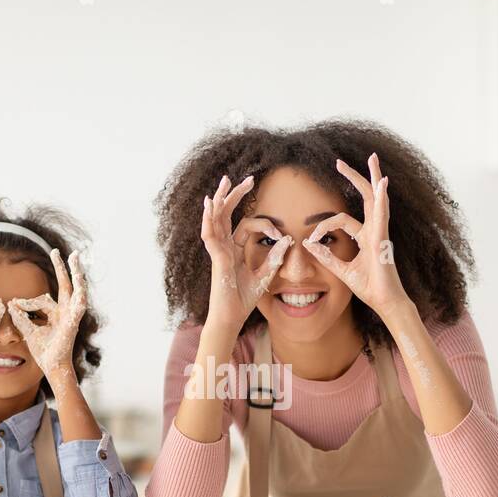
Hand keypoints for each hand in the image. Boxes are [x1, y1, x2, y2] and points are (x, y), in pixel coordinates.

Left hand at [8, 248, 86, 388]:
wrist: (52, 367)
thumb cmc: (43, 352)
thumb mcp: (28, 330)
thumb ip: (21, 317)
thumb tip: (10, 304)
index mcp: (57, 313)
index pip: (44, 297)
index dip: (26, 301)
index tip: (14, 302)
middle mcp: (66, 312)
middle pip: (66, 285)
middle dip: (63, 268)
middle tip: (59, 250)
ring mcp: (71, 317)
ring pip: (76, 291)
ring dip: (76, 275)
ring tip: (75, 260)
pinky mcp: (73, 324)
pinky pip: (79, 308)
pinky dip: (80, 296)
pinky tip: (81, 286)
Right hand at [200, 174, 292, 335]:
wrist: (232, 318)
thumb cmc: (243, 300)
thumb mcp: (265, 276)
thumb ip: (275, 258)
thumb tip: (288, 239)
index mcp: (235, 250)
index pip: (247, 226)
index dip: (265, 224)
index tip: (279, 233)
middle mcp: (224, 248)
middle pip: (227, 215)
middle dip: (235, 196)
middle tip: (247, 179)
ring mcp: (219, 252)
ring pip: (216, 220)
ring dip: (219, 200)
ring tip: (224, 182)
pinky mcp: (217, 260)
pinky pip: (211, 236)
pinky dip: (208, 220)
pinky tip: (209, 205)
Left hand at [301, 153, 411, 318]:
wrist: (384, 301)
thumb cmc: (369, 287)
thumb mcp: (341, 270)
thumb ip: (326, 257)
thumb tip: (308, 244)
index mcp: (365, 236)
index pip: (341, 220)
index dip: (323, 226)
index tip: (311, 239)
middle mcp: (374, 230)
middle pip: (365, 197)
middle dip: (354, 177)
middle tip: (340, 162)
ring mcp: (380, 232)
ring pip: (376, 198)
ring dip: (373, 177)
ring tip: (372, 158)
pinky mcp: (382, 239)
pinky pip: (382, 215)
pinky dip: (382, 198)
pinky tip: (382, 182)